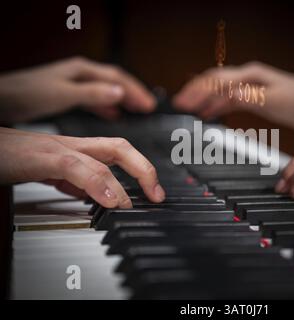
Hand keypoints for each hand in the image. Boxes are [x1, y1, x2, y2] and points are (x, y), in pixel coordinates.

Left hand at [0, 57, 155, 121]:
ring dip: (122, 100)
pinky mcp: (67, 95)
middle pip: (115, 83)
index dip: (136, 92)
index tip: (150, 105)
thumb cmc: (28, 93)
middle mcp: (81, 75)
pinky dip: (106, 107)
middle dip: (133, 94)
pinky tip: (111, 114)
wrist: (3, 98)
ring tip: (136, 110)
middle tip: (149, 107)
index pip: (118, 79)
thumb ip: (93, 94)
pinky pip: (94, 99)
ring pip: (106, 91)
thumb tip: (120, 94)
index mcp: (83, 71)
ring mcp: (74, 84)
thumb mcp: (64, 94)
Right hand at [0, 128, 164, 207]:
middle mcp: (71, 145)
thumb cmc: (9, 158)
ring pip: (103, 154)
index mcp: (76, 149)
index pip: (118, 151)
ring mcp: (57, 148)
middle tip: (157, 195)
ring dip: (125, 181)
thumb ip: (75, 182)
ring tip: (136, 204)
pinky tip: (108, 200)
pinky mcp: (40, 158)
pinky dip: (96, 183)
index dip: (142, 168)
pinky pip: (74, 167)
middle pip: (120, 146)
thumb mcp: (50, 173)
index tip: (155, 191)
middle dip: (145, 169)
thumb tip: (97, 196)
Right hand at [173, 62, 293, 129]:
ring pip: (219, 91)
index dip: (196, 90)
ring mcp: (250, 87)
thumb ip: (247, 97)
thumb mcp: (272, 100)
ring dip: (204, 99)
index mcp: (249, 75)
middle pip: (213, 82)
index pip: (215, 80)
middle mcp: (247, 78)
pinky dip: (216, 106)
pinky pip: (229, 99)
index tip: (182, 101)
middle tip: (178, 104)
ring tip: (188, 109)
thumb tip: (224, 95)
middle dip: (194, 92)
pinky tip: (209, 113)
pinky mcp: (254, 97)